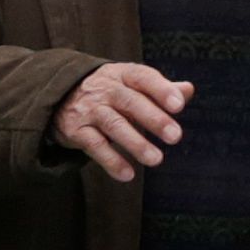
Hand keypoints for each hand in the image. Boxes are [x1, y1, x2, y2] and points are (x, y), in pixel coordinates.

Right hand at [49, 60, 188, 176]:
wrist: (62, 95)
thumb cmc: (110, 91)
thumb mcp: (131, 84)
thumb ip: (160, 89)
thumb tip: (188, 90)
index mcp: (122, 74)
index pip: (143, 77)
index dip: (161, 90)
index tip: (179, 105)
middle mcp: (105, 89)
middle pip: (130, 101)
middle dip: (153, 118)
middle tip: (175, 136)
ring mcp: (89, 109)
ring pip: (113, 125)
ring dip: (135, 143)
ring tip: (156, 159)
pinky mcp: (76, 130)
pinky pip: (95, 146)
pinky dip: (111, 161)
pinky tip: (128, 175)